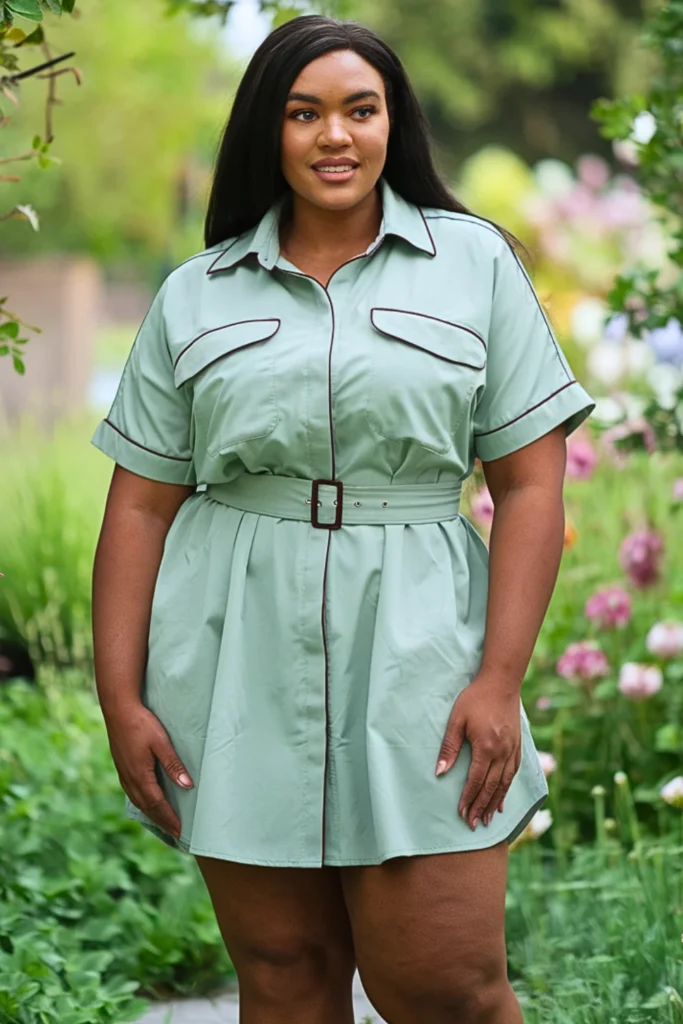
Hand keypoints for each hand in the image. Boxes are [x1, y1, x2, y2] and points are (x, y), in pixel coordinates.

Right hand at [104, 703, 193, 840]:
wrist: (118, 710)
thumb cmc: (141, 724)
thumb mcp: (161, 742)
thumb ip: (173, 764)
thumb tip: (187, 785)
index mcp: (140, 775)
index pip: (158, 804)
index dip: (170, 819)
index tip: (180, 832)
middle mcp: (130, 779)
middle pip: (148, 807)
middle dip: (162, 822)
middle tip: (175, 834)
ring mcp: (124, 774)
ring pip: (139, 802)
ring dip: (152, 815)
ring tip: (164, 824)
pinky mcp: (122, 768)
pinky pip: (133, 794)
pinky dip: (143, 804)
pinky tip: (147, 804)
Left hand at [434, 677, 521, 830]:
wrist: (501, 682)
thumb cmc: (475, 699)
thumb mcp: (456, 720)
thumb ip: (449, 747)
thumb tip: (440, 773)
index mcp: (485, 747)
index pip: (475, 781)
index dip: (468, 799)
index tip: (461, 814)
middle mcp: (502, 752)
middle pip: (490, 787)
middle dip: (480, 807)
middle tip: (473, 825)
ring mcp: (512, 750)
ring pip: (504, 783)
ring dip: (495, 802)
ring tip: (488, 818)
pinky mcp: (518, 745)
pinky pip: (514, 772)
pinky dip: (508, 788)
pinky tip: (503, 797)